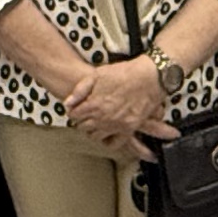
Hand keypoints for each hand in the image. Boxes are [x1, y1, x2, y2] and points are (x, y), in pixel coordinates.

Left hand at [60, 59, 174, 148]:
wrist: (149, 77)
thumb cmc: (124, 73)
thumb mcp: (97, 74)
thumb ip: (80, 90)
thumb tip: (67, 103)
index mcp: (93, 105)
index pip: (74, 116)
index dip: (73, 111)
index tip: (75, 109)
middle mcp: (103, 118)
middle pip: (83, 127)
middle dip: (81, 121)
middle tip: (84, 116)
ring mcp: (116, 125)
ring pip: (96, 137)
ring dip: (93, 131)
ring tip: (95, 124)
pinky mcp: (129, 129)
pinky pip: (115, 144)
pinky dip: (109, 142)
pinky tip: (107, 135)